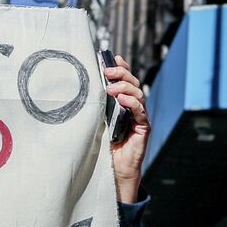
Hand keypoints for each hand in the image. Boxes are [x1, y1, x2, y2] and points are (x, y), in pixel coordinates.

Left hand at [105, 55, 149, 203]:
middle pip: (133, 84)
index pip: (125, 80)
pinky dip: (132, 104)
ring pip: (138, 94)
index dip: (122, 67)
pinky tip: (123, 100)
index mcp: (122, 103)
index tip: (113, 57)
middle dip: (122, 74)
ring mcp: (140, 117)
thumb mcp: (96, 121)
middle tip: (108, 71)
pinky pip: (141, 112)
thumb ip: (96, 106)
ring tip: (111, 88)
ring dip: (125, 87)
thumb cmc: (103, 146)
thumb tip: (82, 88)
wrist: (114, 169)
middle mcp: (133, 108)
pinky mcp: (144, 128)